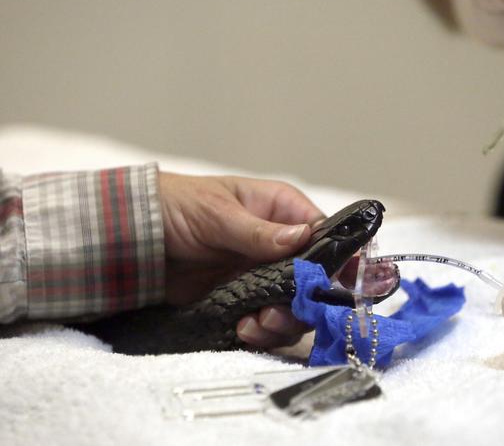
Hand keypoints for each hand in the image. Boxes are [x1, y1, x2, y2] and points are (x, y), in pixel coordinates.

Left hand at [159, 172, 323, 347]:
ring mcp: (262, 276)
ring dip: (282, 322)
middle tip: (279, 313)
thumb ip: (257, 231)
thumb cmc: (178, 205)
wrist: (134, 234)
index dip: (336, 261)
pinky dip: (260, 332)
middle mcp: (280, 247)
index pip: (325, 236)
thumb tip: (302, 237)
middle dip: (304, 302)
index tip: (333, 285)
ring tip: (256, 325)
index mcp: (282, 213)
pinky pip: (265, 322)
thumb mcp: (217, 213)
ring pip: (293, 307)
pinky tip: (243, 331)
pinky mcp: (242, 300)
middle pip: (314, 281)